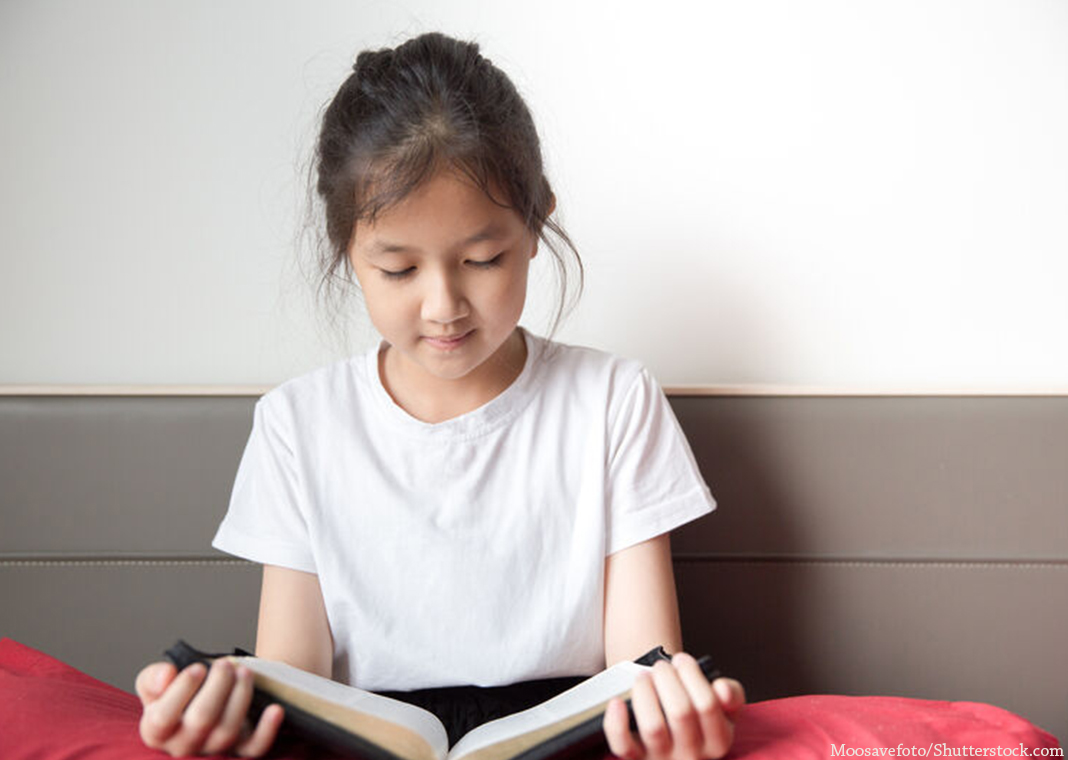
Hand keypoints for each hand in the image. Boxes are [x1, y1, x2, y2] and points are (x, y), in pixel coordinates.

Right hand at [135, 658, 284, 756]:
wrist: (201, 699)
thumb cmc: (175, 691)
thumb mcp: (154, 683)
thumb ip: (152, 678)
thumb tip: (167, 674)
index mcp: (155, 732)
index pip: (163, 718)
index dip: (182, 690)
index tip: (198, 667)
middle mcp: (182, 746)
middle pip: (201, 721)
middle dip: (217, 687)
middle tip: (226, 664)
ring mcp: (212, 750)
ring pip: (227, 731)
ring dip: (240, 697)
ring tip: (244, 672)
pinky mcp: (239, 750)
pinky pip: (255, 748)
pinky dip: (267, 730)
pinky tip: (275, 709)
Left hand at [603, 652, 745, 759]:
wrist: (672, 731)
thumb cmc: (696, 712)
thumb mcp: (724, 707)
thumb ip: (732, 695)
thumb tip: (722, 690)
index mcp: (718, 741)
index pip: (708, 704)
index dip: (692, 675)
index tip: (682, 659)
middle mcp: (692, 755)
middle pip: (680, 712)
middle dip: (667, 679)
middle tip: (661, 667)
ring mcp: (663, 759)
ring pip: (653, 728)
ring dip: (645, 694)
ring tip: (643, 678)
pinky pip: (623, 745)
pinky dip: (616, 722)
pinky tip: (617, 702)